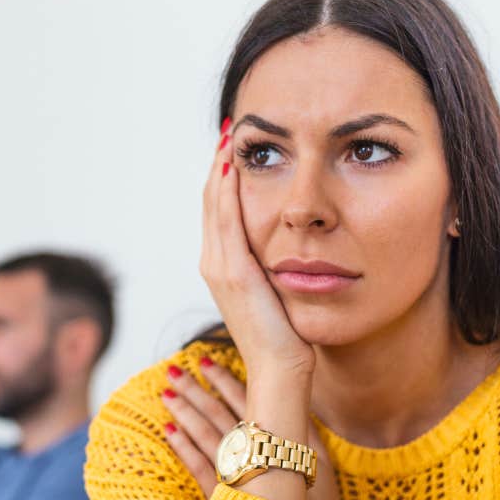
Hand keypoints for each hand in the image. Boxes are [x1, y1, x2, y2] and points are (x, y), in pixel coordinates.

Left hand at [163, 359, 368, 499]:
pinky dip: (183, 447)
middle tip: (174, 369)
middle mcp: (259, 453)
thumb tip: (296, 398)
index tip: (206, 360)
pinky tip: (168, 430)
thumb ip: (308, 430)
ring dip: (185, 412)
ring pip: (207, 435)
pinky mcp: (226, 498)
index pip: (249, 401)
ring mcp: (240, 475)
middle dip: (197, 390)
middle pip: (221, 414)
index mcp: (282, 439)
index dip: (226, 380)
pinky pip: (200, 466)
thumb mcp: (322, 464)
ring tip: (165, 392)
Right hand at [201, 117, 315, 380]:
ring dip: (220, 167)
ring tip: (231, 135)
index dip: (222, 177)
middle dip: (219, 163)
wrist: (280, 371)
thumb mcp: (277, 293)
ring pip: (213, 204)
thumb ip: (273, 267)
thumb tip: (290, 246)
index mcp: (222, 267)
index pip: (218, 211)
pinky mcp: (234, 272)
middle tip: (231, 129)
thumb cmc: (285, 339)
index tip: (235, 147)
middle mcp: (213, 264)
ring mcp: (219, 267)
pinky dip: (226, 191)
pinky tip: (232, 165)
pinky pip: (226, 220)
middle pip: (210, 200)